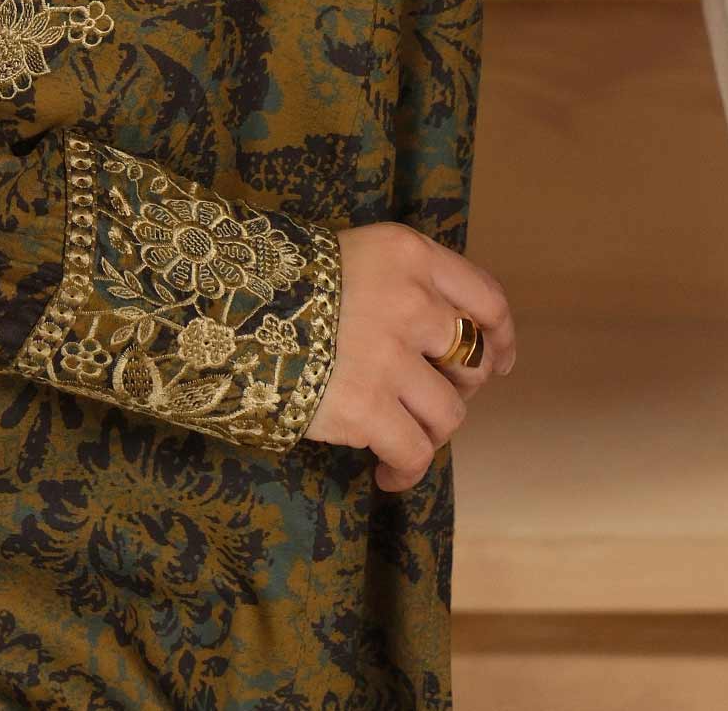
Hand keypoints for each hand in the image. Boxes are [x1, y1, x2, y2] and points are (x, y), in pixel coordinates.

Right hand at [305, 221, 517, 493]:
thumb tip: (449, 339)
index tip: (501, 362)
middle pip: (472, 360)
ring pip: (449, 414)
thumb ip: (406, 283)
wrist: (227, 309)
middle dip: (459, 387)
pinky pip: (414, 453)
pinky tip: (386, 472)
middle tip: (427, 397)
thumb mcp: (357, 255)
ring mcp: (391, 357)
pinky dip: (406, 470)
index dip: (501, 337)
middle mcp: (411, 302)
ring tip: (400, 436)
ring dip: (429, 432)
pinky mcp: (367, 407)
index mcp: (411, 256)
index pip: (486, 298)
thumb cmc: (290, 283)